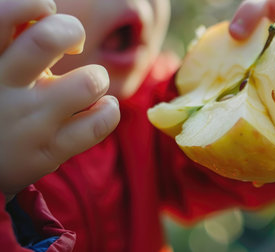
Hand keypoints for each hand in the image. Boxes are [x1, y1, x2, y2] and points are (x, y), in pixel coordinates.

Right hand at [0, 0, 119, 199]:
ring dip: (97, 76)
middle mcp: (1, 89)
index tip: (45, 12)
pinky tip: (102, 107)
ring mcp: (26, 124)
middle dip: (71, 30)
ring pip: (87, 83)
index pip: (4, 14)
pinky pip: (98, 124)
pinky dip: (110, 110)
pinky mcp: (47, 152)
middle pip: (48, 40)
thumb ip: (12, 42)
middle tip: (73, 44)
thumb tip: (46, 13)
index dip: (33, 4)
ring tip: (91, 82)